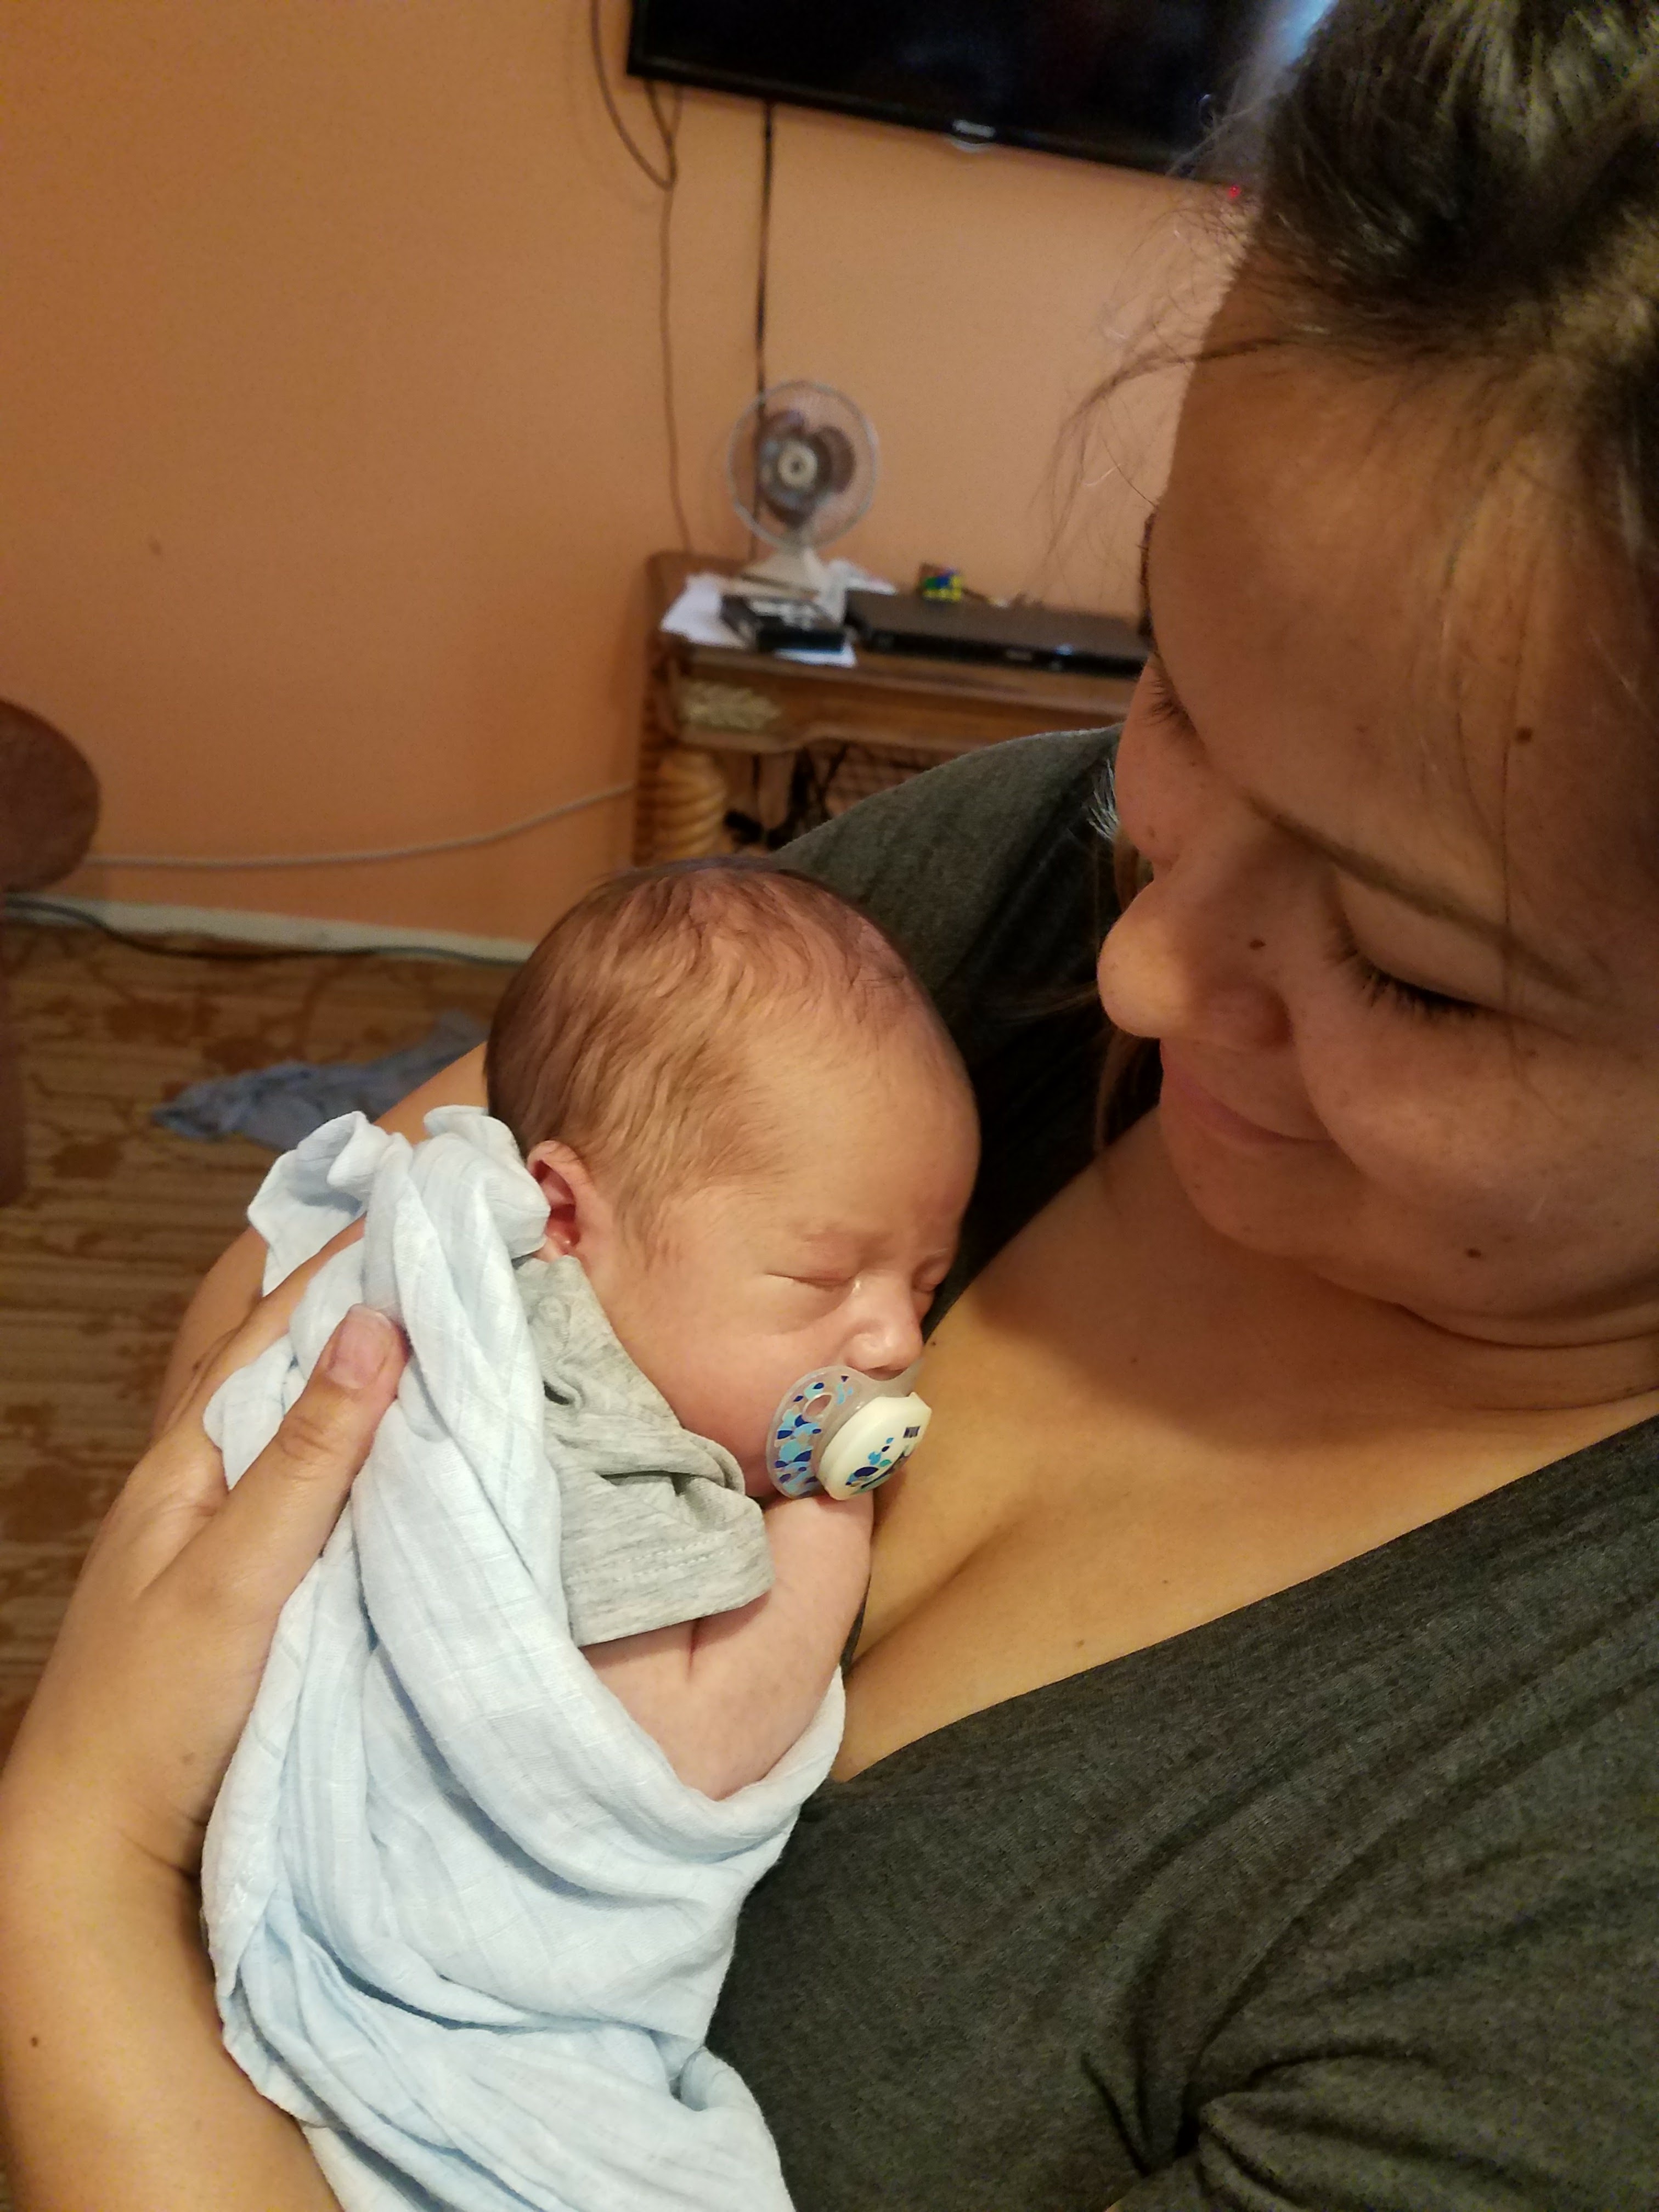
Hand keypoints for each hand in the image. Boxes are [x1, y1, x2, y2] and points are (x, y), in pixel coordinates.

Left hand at [0, 1282, 404, 1883]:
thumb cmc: (156, 1710)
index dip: (346, 1262)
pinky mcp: (246, 1581)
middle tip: (427, 1230)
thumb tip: (375, 1324)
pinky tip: (393, 1431)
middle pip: (278, 1359)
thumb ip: (308, 1458)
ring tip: (424, 1303)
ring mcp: (218, 1531)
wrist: (97, 1845)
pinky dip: (352, 1432)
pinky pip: (306, 1475)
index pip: (276, 1330)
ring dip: (350, 1356)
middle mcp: (198, 1479)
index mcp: (187, 1460)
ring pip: (293, 1416)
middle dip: (344, 1288)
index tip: (422, 1199)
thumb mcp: (239, 1576)